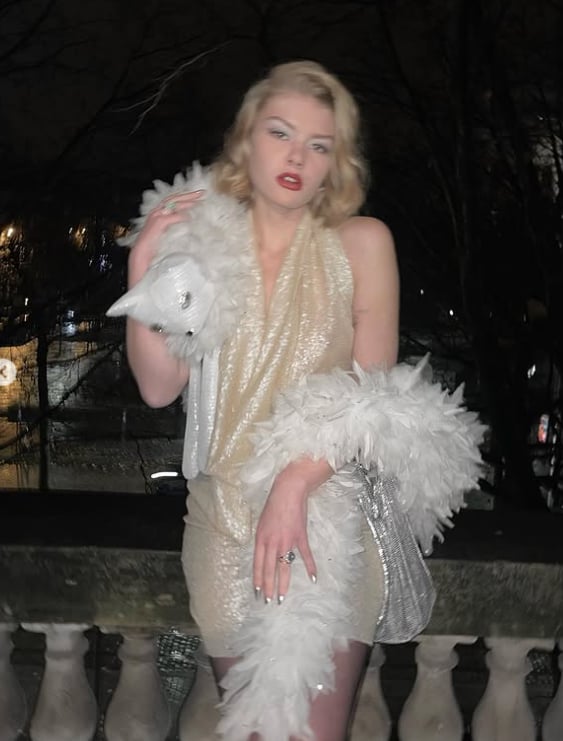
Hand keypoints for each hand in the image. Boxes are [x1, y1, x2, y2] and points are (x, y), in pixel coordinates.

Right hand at [129, 190, 204, 279]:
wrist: (141, 257)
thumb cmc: (153, 248)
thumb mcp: (165, 235)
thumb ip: (174, 228)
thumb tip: (189, 225)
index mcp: (158, 213)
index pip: (172, 201)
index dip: (185, 197)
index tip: (198, 196)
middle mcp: (156, 212)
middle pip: (173, 199)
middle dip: (188, 195)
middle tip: (202, 193)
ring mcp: (156, 216)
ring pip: (173, 204)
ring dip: (186, 202)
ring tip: (198, 202)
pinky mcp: (158, 223)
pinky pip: (172, 217)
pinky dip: (181, 216)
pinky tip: (190, 217)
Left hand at [253, 466, 317, 603]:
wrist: (288, 491)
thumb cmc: (274, 504)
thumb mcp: (262, 522)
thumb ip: (263, 539)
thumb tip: (264, 553)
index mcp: (261, 538)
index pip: (257, 564)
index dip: (257, 580)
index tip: (257, 592)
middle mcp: (272, 542)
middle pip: (269, 569)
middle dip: (268, 587)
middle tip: (268, 600)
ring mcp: (287, 541)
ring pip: (284, 567)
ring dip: (283, 584)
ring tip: (281, 597)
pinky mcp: (300, 537)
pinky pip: (305, 555)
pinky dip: (310, 567)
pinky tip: (313, 578)